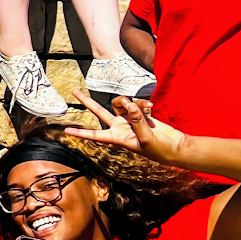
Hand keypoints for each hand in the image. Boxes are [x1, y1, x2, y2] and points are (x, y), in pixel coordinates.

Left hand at [65, 92, 188, 165]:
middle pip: (99, 112)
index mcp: (117, 137)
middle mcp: (120, 127)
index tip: (66, 131)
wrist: (175, 146)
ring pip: (120, 103)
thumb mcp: (146, 138)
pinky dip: (142, 104)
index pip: (94, 135)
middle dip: (87, 101)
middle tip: (75, 90)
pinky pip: (136, 103)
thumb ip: (136, 120)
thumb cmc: (159, 149)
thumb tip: (128, 104)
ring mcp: (130, 119)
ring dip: (128, 102)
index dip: (80, 133)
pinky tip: (151, 109)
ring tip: (142, 108)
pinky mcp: (140, 114)